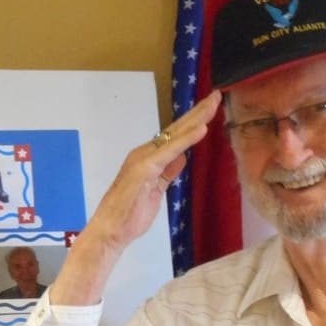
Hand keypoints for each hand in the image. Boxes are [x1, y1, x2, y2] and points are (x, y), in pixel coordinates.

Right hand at [88, 90, 222, 253]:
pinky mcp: (145, 168)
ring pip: (174, 134)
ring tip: (212, 104)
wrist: (109, 230)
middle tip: (216, 95)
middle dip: (198, 112)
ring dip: (195, 118)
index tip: (210, 109)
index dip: (193, 122)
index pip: (174, 137)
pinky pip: (170, 150)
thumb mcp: (156, 191)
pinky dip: (186, 139)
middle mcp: (145, 153)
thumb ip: (167, 173)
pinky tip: (201, 129)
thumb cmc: (129, 215)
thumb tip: (182, 157)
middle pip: (176, 129)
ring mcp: (144, 158)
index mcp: (148, 158)